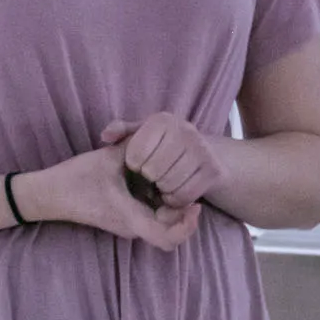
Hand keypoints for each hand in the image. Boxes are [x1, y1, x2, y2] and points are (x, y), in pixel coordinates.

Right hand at [20, 143, 201, 250]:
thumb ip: (137, 147)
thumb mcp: (108, 158)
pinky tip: (155, 182)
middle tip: (189, 186)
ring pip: (159, 224)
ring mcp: (125, 226)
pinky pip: (147, 216)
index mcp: (131, 218)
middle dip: (183, 212)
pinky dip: (157, 204)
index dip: (187, 226)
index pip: (169, 239)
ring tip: (175, 180)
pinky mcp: (120, 219)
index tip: (196, 204)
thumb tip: (158, 134)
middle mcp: (131, 228)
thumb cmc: (75, 178)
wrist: (47, 195)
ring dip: (171, 207)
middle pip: (169, 231)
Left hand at [103, 112, 228, 208]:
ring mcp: (203, 150)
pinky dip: (176, 199)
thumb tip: (105, 136)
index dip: (133, 165)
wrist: (203, 151)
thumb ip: (121, 132)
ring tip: (162, 183)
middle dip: (148, 179)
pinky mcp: (214, 170)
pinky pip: (185, 196)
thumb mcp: (141, 134)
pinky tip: (174, 191)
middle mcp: (186, 130)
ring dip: (162, 190)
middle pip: (153, 171)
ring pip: (169, 184)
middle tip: (152, 176)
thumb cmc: (163, 144)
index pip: (136, 154)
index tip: (139, 163)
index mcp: (163, 120)